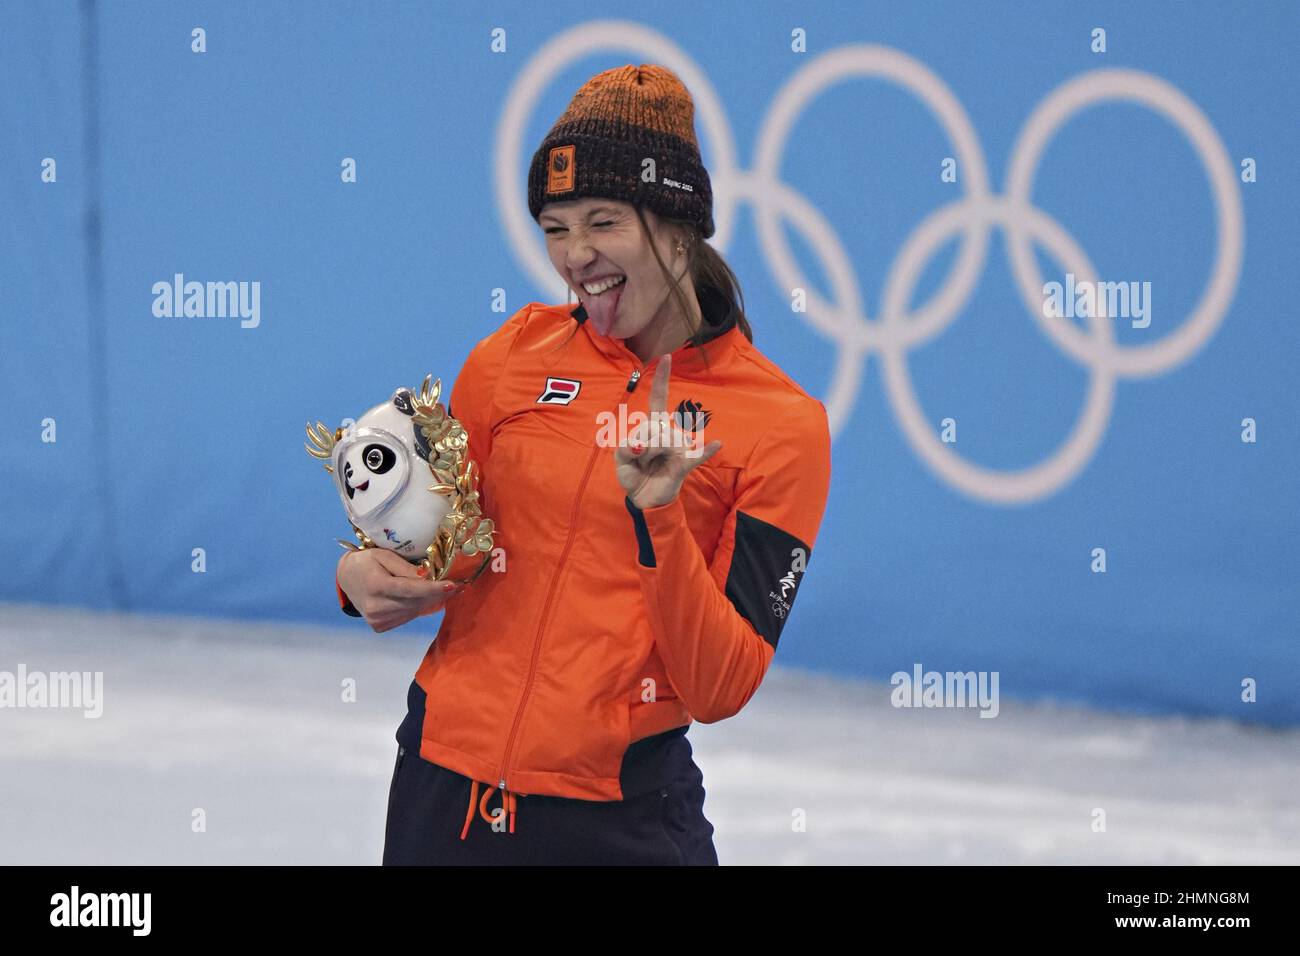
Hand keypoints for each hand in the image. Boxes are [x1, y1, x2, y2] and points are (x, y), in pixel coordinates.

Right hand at [337, 547, 466, 632]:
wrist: (347, 578)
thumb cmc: (366, 562)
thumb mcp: (384, 555)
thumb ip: (405, 568)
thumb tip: (427, 576)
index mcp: (376, 586)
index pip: (411, 589)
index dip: (434, 588)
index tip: (454, 585)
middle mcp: (376, 607)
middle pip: (416, 602)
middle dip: (438, 593)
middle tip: (459, 586)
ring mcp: (377, 620)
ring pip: (414, 611)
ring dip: (431, 601)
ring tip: (446, 590)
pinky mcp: (380, 626)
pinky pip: (407, 616)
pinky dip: (418, 607)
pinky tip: (426, 598)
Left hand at [614, 353, 721, 509]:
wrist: (644, 498)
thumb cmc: (635, 473)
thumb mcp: (621, 458)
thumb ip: (626, 447)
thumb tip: (640, 446)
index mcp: (654, 427)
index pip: (658, 399)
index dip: (662, 379)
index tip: (666, 357)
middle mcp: (668, 433)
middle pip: (650, 426)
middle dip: (637, 444)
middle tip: (638, 460)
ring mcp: (678, 447)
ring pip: (659, 441)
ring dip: (646, 456)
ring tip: (648, 466)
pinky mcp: (684, 464)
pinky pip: (696, 456)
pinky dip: (705, 450)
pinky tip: (716, 444)